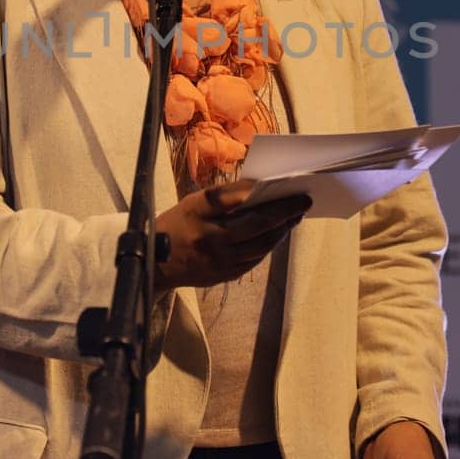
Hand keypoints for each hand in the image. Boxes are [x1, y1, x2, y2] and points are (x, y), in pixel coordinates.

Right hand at [154, 180, 309, 289]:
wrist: (156, 263)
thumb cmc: (179, 225)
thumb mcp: (193, 204)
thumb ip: (223, 198)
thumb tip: (261, 189)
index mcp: (196, 211)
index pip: (231, 197)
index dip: (258, 190)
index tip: (282, 182)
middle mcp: (207, 236)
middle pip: (254, 223)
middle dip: (283, 211)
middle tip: (303, 201)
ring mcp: (217, 259)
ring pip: (260, 244)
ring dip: (282, 230)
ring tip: (295, 217)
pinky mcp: (224, 275)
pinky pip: (255, 259)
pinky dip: (269, 245)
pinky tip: (278, 234)